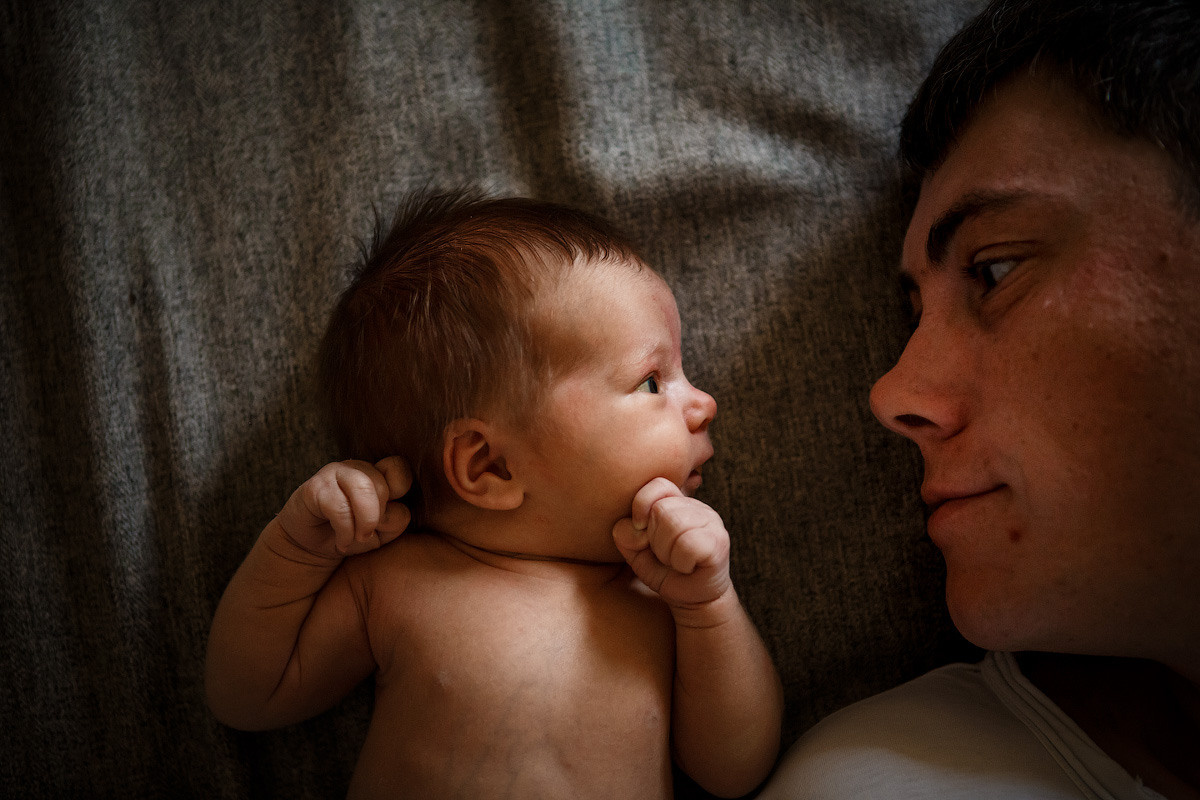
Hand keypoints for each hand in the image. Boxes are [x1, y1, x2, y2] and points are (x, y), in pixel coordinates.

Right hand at [276, 457, 411, 558]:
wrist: (311, 548)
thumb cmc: (352, 535)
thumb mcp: (382, 531)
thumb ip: (396, 518)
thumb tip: (395, 508)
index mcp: (377, 473)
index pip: (398, 467)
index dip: (399, 492)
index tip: (387, 516)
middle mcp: (356, 468)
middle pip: (383, 486)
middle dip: (380, 517)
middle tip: (368, 533)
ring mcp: (334, 473)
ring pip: (363, 489)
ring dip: (366, 522)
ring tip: (359, 538)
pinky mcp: (315, 487)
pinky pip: (340, 509)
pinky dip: (346, 533)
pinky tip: (342, 542)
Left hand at [612, 477, 731, 609]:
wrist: (693, 600)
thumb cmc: (665, 571)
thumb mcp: (637, 552)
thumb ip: (626, 535)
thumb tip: (634, 525)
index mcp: (677, 502)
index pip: (658, 485)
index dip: (642, 504)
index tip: (640, 526)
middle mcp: (697, 507)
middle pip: (662, 508)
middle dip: (654, 538)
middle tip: (665, 554)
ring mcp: (712, 522)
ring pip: (674, 524)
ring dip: (667, 552)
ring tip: (675, 560)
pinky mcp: (719, 542)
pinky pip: (688, 545)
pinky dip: (681, 562)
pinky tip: (687, 568)